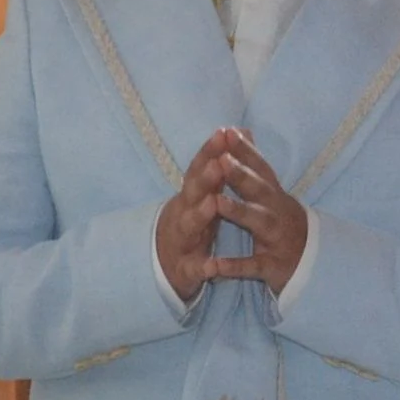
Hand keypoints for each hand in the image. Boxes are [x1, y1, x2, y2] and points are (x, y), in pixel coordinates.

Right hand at [154, 131, 235, 301]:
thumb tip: (233, 130)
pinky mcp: (186, 269)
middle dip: (204, 178)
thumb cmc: (193, 222)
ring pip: (189, 226)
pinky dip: (202, 267)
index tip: (224, 132)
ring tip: (212, 204)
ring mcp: (183, 240)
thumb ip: (217, 163)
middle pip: (192, 192)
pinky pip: (194, 268)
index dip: (210, 151)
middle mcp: (183, 213)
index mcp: (192, 195)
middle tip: (218, 163)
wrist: (166, 266)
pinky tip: (212, 268)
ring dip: (199, 215)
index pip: (200, 168)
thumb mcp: (204, 192)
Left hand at [209, 128, 309, 294]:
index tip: (227, 131)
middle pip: (259, 190)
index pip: (259, 166)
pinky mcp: (272, 265)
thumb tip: (241, 129)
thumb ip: (253, 163)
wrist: (310, 263)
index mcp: (273, 193)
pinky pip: (252, 266)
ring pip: (258, 222)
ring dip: (238, 212)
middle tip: (222, 160)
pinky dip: (234, 266)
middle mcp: (276, 211)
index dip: (244, 150)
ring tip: (218, 203)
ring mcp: (276, 238)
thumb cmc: (281, 221)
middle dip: (241, 175)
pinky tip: (214, 266)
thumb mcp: (271, 191)